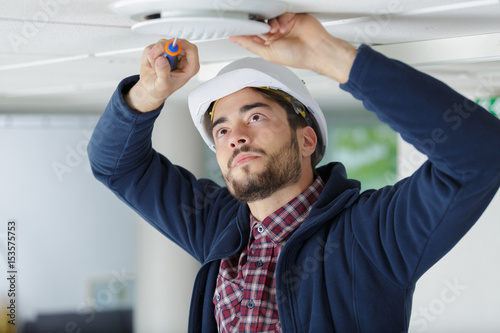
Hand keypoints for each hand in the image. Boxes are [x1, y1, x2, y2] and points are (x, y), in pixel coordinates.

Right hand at [125, 39, 199, 111]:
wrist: (150, 88)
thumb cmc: (161, 89)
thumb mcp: (163, 85)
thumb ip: (163, 73)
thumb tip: (162, 60)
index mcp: (188, 67)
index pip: (192, 50)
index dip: (183, 44)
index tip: (172, 45)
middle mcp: (181, 58)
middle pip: (176, 44)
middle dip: (163, 48)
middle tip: (155, 57)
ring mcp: (170, 52)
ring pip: (163, 43)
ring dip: (154, 53)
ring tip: (153, 66)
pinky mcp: (160, 50)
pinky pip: (152, 46)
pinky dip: (148, 55)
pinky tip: (151, 65)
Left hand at [230, 13, 356, 82]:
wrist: (316, 50)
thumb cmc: (297, 56)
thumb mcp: (269, 54)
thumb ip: (251, 45)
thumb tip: (236, 39)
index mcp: (269, 45)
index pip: (253, 36)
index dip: (246, 32)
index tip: (238, 28)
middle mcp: (276, 35)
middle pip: (260, 24)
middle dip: (259, 25)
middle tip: (260, 28)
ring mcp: (284, 25)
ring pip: (270, 17)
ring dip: (272, 23)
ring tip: (277, 31)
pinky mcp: (292, 16)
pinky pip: (281, 12)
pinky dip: (281, 18)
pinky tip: (285, 26)